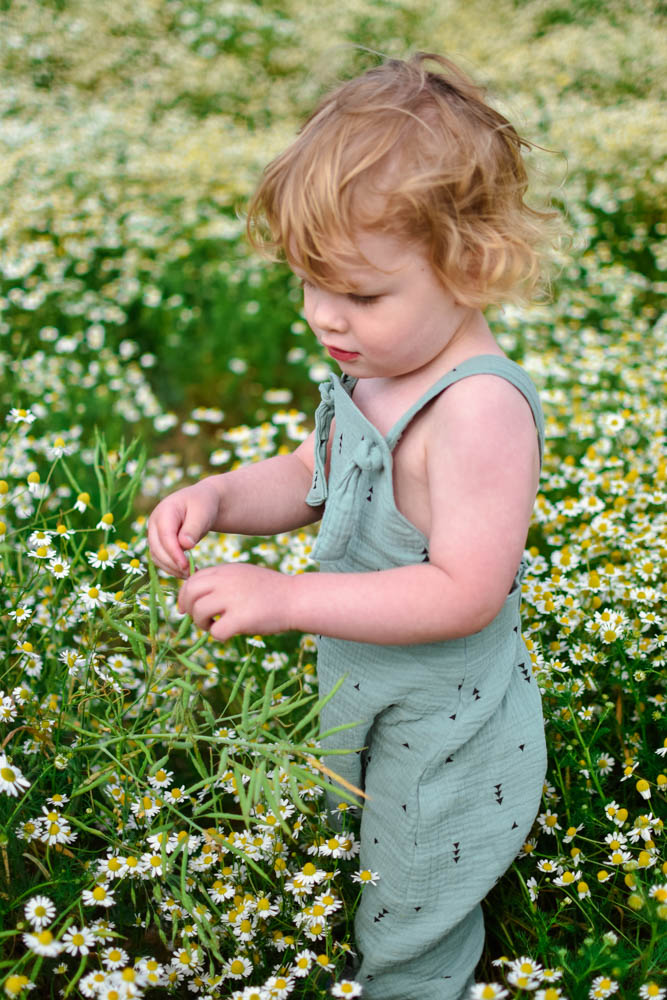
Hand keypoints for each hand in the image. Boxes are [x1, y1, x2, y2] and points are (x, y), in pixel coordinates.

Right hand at [147, 481, 220, 577]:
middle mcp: (154, 522)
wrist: (202, 502)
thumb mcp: (203, 513)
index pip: (165, 535)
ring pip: (157, 556)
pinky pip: (161, 559)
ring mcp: (155, 533)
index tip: (186, 565)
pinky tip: (187, 572)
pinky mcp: (159, 543)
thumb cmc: (204, 505)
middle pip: (157, 548)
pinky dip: (172, 568)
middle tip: (190, 573)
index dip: (174, 553)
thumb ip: (194, 528)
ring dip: (171, 568)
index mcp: (164, 511)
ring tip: (190, 575)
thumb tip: (185, 546)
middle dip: (172, 563)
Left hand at [177, 563, 293, 640]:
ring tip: (216, 626)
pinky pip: (216, 631)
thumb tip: (194, 595)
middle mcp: (226, 581)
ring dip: (202, 624)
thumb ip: (221, 581)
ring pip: (199, 612)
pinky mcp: (241, 618)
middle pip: (190, 593)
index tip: (185, 608)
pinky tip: (230, 633)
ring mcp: (233, 598)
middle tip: (202, 620)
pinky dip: (219, 636)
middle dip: (190, 610)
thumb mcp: (243, 575)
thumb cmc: (271, 590)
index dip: (184, 596)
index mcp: (226, 570)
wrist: (296, 598)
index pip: (192, 580)